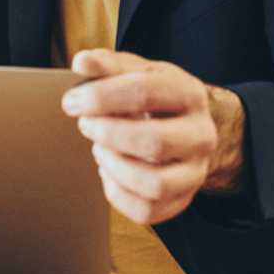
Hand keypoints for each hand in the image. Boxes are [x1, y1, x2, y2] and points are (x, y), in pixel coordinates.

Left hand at [62, 49, 246, 224]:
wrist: (189, 125)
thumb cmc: (158, 98)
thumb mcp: (138, 72)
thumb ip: (109, 65)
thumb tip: (82, 62)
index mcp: (189, 94)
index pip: (143, 91)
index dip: (100, 96)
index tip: (73, 102)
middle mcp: (200, 135)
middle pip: (153, 141)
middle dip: (107, 134)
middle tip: (86, 125)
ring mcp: (196, 171)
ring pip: (154, 184)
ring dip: (114, 167)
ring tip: (99, 150)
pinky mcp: (183, 199)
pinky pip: (148, 211)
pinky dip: (118, 195)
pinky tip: (109, 172)